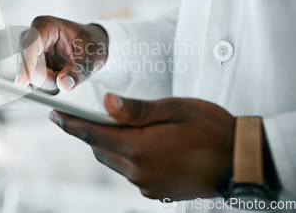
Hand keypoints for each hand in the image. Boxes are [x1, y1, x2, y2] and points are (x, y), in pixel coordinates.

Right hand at [15, 16, 107, 93]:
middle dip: (47, 78)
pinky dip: (50, 86)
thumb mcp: (93, 54)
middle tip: (68, 76)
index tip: (21, 81)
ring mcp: (31, 54)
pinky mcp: (33, 67)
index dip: (25, 63)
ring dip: (49, 83)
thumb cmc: (92, 42)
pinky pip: (35, 85)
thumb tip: (64, 84)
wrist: (92, 46)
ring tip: (67, 73)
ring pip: (30, 78)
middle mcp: (34, 38)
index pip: (29, 45)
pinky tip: (61, 76)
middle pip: (28, 66)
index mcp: (46, 26)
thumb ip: (80, 69)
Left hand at [49, 93, 234, 200]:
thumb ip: (136, 109)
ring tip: (124, 127)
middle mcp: (138, 171)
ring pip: (115, 161)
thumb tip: (106, 103)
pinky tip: (143, 144)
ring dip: (112, 144)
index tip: (54, 115)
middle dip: (92, 131)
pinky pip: (131, 172)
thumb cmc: (211, 129)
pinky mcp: (157, 191)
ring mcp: (147, 185)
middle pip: (101, 149)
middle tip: (91, 114)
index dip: (70, 124)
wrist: (241, 161)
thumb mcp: (174, 109)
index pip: (93, 134)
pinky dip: (128, 156)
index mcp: (139, 148)